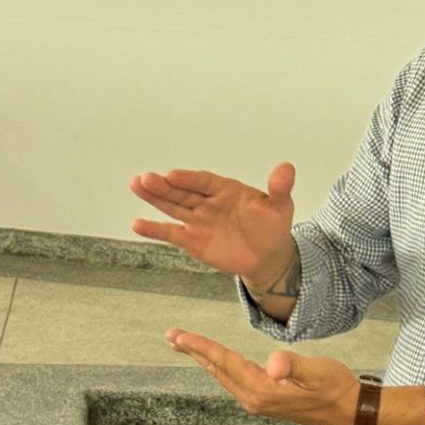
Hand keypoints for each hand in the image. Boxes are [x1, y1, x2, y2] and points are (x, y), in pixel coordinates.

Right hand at [130, 163, 295, 281]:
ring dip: (155, 198)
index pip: (205, 181)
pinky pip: (171, 233)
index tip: (173, 175)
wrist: (268, 256)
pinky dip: (154, 229)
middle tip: (145, 178)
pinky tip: (137, 224)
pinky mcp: (193, 240)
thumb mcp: (281, 206)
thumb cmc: (273, 227)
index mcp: (227, 190)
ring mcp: (198, 220)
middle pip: (183, 192)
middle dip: (164, 185)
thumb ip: (279, 188)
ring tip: (137, 185)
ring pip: (173, 207)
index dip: (190, 178)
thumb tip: (287, 168)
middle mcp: (208, 202)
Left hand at [165, 329, 358, 424]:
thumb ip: (293, 365)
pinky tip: (217, 361)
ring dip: (204, 359)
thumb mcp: (317, 371)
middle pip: (217, 370)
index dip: (201, 346)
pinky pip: (233, 380)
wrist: (350, 411)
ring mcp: (258, 402)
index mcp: (262, 390)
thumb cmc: (336, 388)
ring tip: (186, 345)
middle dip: (194, 351)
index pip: (224, 362)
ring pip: (223, 376)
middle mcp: (254, 399)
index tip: (179, 336)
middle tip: (171, 336)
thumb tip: (272, 363)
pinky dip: (219, 366)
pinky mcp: (265, 401)